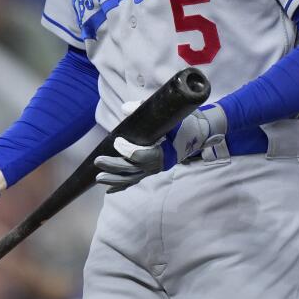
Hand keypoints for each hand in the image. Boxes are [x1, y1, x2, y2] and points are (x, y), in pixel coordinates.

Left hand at [93, 103, 226, 192]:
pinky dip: (122, 186)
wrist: (199, 135)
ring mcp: (154, 170)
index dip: (127, 150)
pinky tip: (109, 190)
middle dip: (114, 166)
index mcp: (165, 153)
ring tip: (99, 177)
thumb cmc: (186, 124)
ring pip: (132, 178)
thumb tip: (125, 108)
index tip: (117, 140)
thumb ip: (146, 109)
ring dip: (114, 179)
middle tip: (99, 160)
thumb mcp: (172, 116)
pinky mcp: (151, 171)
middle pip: (132, 169)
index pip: (142, 156)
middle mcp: (158, 165)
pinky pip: (135, 181)